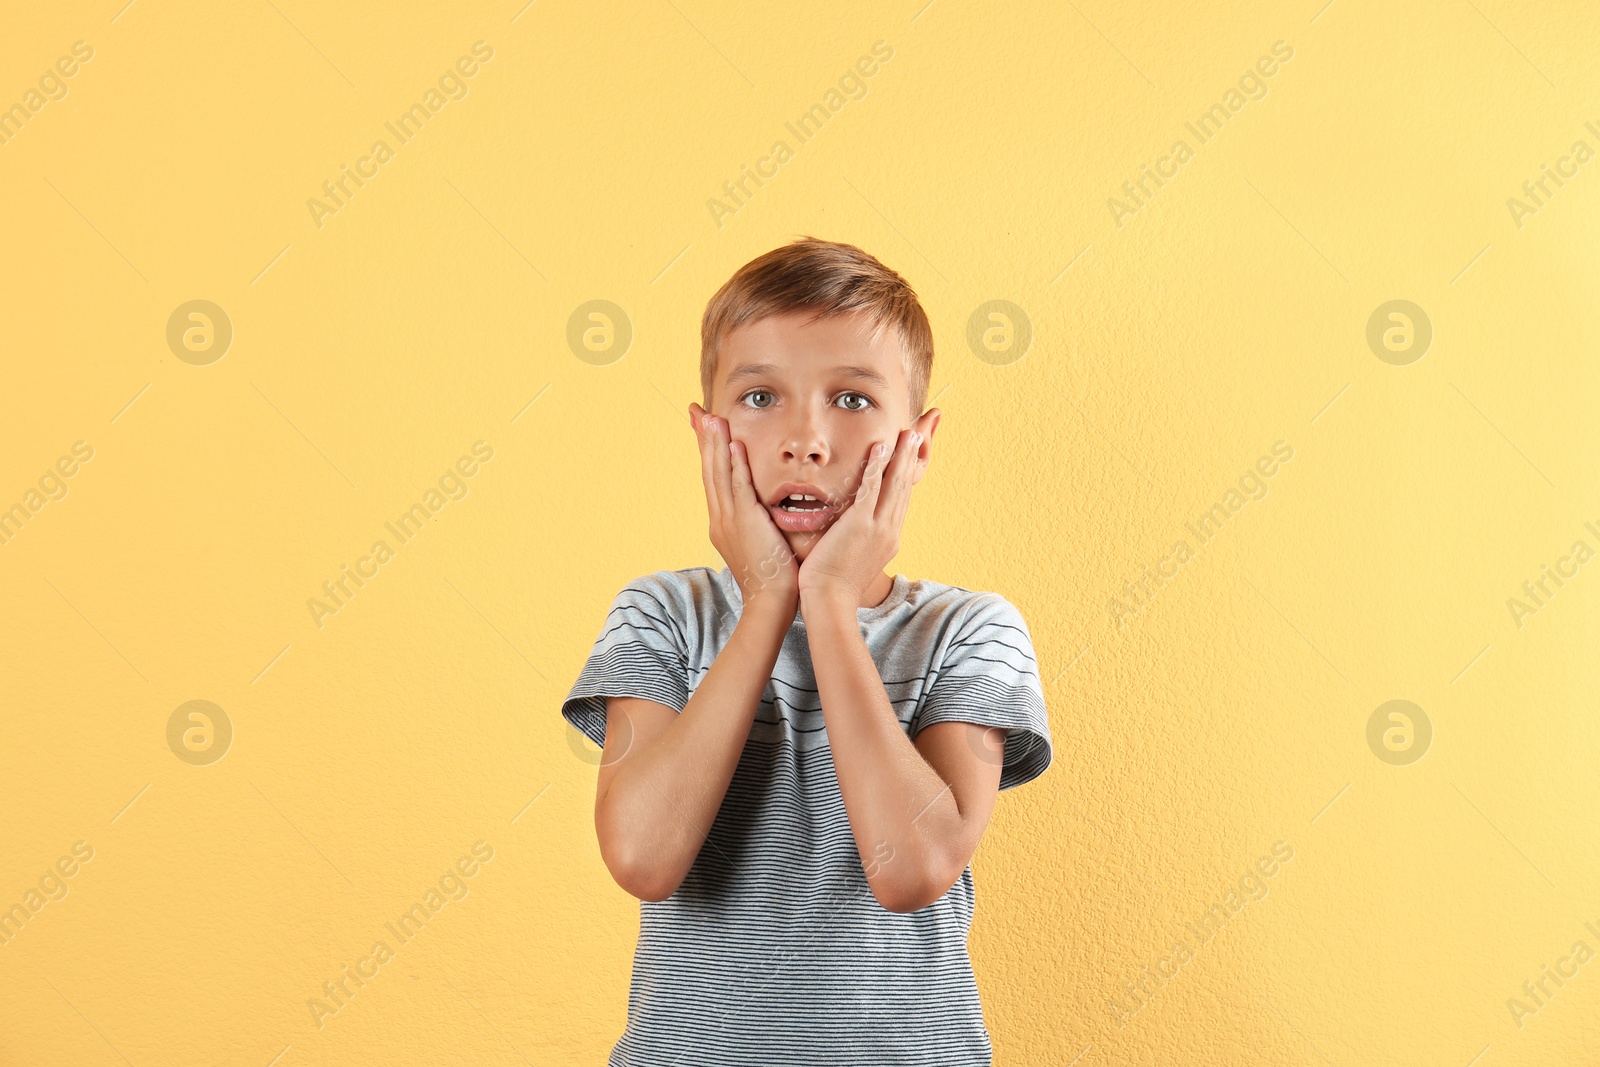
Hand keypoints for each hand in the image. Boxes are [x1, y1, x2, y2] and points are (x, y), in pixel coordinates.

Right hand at [688, 402, 798, 614]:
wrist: (769, 602)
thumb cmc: (771, 576)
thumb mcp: (758, 542)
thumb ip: (755, 521)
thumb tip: (760, 507)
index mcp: (722, 522)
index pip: (713, 478)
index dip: (707, 451)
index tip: (703, 427)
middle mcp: (720, 518)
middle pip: (709, 471)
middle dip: (703, 439)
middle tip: (698, 411)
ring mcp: (729, 520)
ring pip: (719, 475)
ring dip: (714, 444)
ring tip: (711, 417)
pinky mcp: (745, 523)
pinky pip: (738, 489)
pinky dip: (734, 467)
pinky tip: (732, 446)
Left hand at [797, 427, 921, 602]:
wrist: (830, 601)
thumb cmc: (834, 586)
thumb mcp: (855, 560)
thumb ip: (860, 542)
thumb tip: (855, 534)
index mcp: (889, 539)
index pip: (901, 500)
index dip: (906, 476)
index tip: (909, 456)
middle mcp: (890, 531)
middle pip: (904, 487)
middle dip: (911, 459)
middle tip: (916, 434)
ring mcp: (878, 527)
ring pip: (894, 484)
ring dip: (901, 455)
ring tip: (908, 433)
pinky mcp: (861, 524)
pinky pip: (872, 488)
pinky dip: (877, 466)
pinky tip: (880, 447)